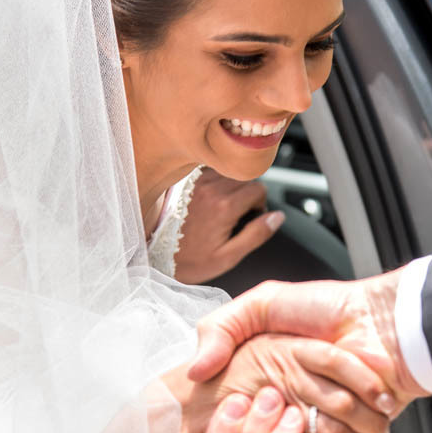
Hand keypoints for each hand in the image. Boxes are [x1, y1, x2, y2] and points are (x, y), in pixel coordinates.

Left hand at [174, 168, 284, 283]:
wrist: (154, 255)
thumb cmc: (190, 261)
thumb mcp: (228, 256)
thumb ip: (256, 234)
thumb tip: (277, 217)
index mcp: (224, 207)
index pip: (258, 188)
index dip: (260, 203)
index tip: (251, 215)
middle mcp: (210, 189)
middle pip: (244, 178)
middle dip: (247, 194)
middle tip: (237, 214)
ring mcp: (196, 182)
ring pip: (228, 172)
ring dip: (230, 186)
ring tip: (221, 207)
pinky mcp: (185, 181)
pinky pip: (209, 171)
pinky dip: (214, 181)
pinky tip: (208, 199)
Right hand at [181, 272, 431, 432]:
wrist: (378, 317)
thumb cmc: (325, 306)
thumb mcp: (262, 303)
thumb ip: (221, 329)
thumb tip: (193, 373)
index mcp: (274, 382)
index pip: (238, 423)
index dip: (223, 431)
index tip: (210, 428)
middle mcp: (298, 405)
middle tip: (266, 403)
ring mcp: (326, 422)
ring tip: (296, 413)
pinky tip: (324, 426)